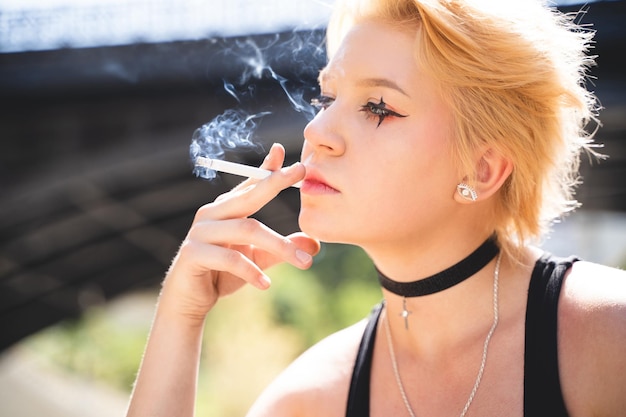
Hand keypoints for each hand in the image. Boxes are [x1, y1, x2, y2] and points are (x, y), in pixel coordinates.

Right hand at [158, 144, 319, 322]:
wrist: (189, 302)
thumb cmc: (222, 275)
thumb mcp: (258, 260)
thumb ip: (281, 249)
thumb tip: (316, 245)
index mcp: (227, 210)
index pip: (249, 184)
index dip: (266, 167)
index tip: (282, 150)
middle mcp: (212, 214)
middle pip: (248, 196)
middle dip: (276, 182)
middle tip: (301, 172)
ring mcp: (200, 232)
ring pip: (247, 229)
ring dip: (279, 245)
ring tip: (304, 263)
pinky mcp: (193, 253)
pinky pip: (229, 258)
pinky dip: (251, 271)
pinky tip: (266, 285)